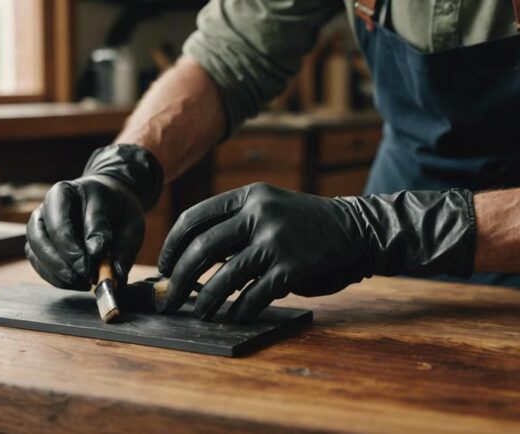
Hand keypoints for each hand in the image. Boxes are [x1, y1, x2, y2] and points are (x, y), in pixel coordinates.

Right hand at [25, 144, 162, 289]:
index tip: (98, 256)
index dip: (79, 241)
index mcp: (66, 191)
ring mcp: (39, 223)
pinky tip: (75, 282)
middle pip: (43, 234)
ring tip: (84, 282)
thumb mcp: (130, 223)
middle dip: (65, 259)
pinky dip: (54, 277)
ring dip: (58, 272)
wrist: (111, 204)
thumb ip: (122, 248)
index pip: (65, 218)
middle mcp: (47, 205)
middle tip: (87, 276)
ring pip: (35, 249)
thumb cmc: (118, 212)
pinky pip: (37, 262)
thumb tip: (112, 275)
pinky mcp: (37, 242)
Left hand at [156, 183, 475, 321]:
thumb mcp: (269, 209)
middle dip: (178, 279)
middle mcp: (258, 214)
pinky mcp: (292, 267)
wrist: (356, 228)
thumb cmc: (305, 224)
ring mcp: (276, 240)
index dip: (171, 246)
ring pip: (224, 277)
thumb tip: (191, 263)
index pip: (194, 219)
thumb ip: (235, 228)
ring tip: (199, 313)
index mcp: (248, 196)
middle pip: (201, 249)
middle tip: (168, 298)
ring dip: (205, 301)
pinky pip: (254, 295)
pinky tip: (233, 317)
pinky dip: (239, 310)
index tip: (163, 267)